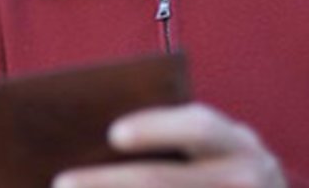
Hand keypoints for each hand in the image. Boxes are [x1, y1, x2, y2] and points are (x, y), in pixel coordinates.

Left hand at [53, 103, 286, 187]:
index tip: (113, 135)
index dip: (155, 127)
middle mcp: (248, 179)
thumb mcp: (212, 155)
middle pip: (164, 180)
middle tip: (61, 183)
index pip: (197, 127)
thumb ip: (173, 144)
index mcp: (237, 145)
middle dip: (107, 183)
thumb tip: (95, 141)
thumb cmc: (217, 177)